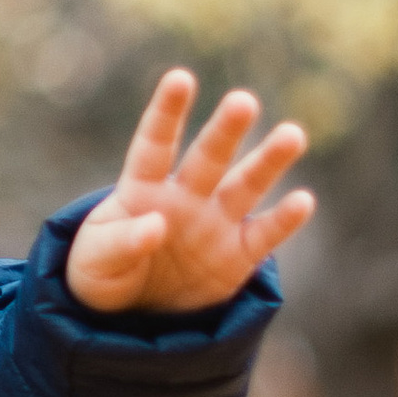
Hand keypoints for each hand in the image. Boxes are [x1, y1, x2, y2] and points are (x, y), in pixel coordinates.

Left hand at [66, 67, 313, 313]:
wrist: (130, 318)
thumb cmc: (103, 274)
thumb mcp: (95, 261)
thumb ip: (120, 242)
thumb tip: (156, 225)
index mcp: (142, 188)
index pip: (155, 144)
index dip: (168, 112)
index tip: (181, 78)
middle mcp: (185, 196)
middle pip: (208, 157)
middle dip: (226, 130)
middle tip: (243, 101)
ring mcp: (215, 223)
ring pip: (245, 186)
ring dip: (268, 161)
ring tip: (293, 134)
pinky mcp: (238, 256)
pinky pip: (264, 235)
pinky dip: (284, 220)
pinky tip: (302, 201)